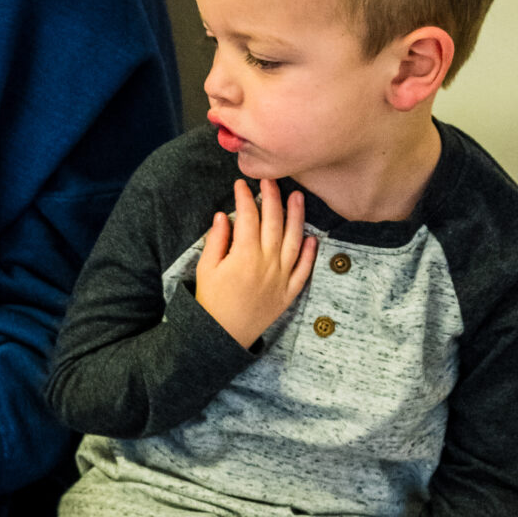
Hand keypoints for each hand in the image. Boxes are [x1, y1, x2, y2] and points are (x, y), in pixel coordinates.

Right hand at [195, 177, 316, 348]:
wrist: (221, 335)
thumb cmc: (210, 302)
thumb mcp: (205, 268)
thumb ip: (216, 240)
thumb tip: (224, 216)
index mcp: (244, 255)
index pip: (248, 217)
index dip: (245, 197)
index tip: (241, 184)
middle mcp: (267, 263)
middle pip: (273, 222)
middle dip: (272, 197)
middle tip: (270, 180)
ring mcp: (281, 277)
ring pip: (294, 240)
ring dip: (296, 216)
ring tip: (297, 197)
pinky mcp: (288, 292)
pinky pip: (303, 269)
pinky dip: (310, 253)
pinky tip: (312, 238)